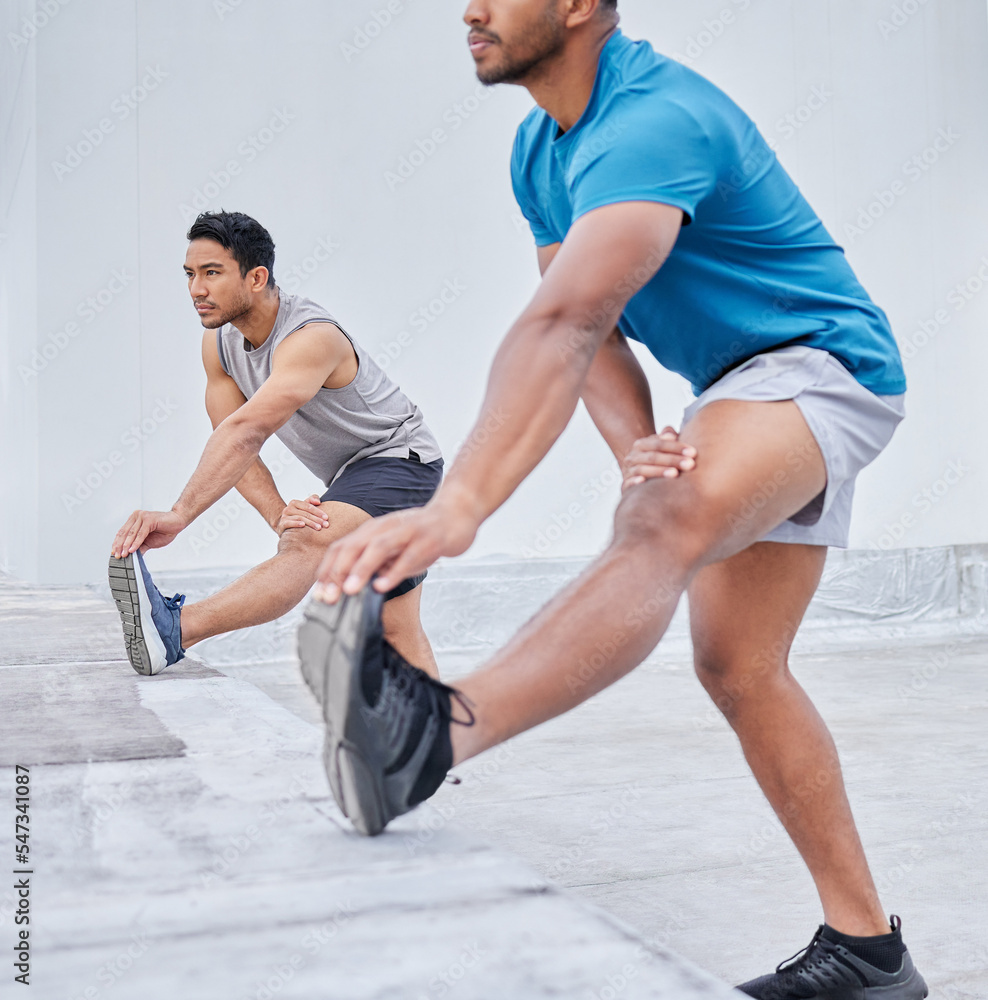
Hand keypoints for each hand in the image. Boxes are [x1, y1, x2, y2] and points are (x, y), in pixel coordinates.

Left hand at [111, 510, 186, 557]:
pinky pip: (140, 533)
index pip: (122, 532)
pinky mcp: (149, 519)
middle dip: (120, 546)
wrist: (178, 522)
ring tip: (124, 554)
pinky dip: (136, 542)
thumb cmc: (165, 529)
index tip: (114, 552)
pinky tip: (133, 549)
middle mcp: (136, 516)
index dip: (117, 543)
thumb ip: (140, 547)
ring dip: (127, 545)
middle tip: (118, 555)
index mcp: (135, 520)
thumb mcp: (149, 542)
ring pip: (131, 533)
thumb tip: (132, 556)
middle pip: (124, 533)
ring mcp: (142, 517)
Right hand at [277, 495, 329, 535]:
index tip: (326, 518)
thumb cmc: (298, 516)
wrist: (285, 526)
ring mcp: (284, 516)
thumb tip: (318, 501)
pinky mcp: (282, 524)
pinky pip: (289, 523)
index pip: (308, 506)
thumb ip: (312, 500)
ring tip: (319, 528)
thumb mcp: (304, 507)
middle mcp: (289, 508)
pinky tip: (303, 525)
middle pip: (305, 513)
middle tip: (326, 525)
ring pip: (300, 518)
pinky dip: (296, 523)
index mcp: (295, 503)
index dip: (318, 511)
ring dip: (311, 523)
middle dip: (317, 519)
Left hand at [313, 499, 478, 603]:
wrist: (457, 514)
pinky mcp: (428, 539)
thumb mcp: (394, 548)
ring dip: (361, 569)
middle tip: (327, 597)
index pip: (342, 548)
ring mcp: (407, 532)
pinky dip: (393, 572)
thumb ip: (376, 564)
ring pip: (378, 548)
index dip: (328, 570)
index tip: (319, 594)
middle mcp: (386, 528)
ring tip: (349, 590)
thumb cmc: (423, 535)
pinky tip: (383, 586)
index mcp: (374, 530)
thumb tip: (353, 585)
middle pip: (354, 546)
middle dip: (338, 572)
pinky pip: (408, 556)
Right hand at [622, 426, 696, 490]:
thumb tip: (671, 434)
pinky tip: (643, 482)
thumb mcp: (663, 446)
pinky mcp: (625, 485)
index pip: (658, 444)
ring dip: (659, 471)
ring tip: (675, 474)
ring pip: (642, 469)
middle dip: (672, 460)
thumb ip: (669, 437)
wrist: (640, 472)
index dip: (676, 447)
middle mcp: (633, 456)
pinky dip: (634, 482)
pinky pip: (627, 483)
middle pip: (652, 457)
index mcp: (641, 444)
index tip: (693, 452)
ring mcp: (628, 470)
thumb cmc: (659, 458)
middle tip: (690, 464)